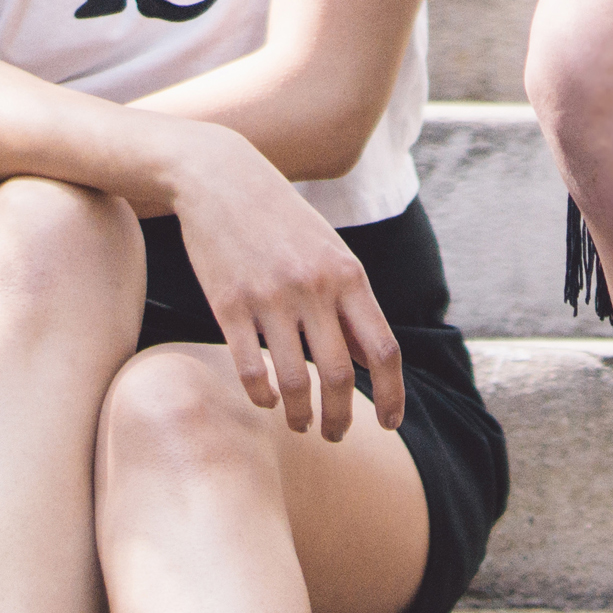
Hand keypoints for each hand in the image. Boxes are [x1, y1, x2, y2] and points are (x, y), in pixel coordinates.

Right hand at [162, 125, 403, 442]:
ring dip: (301, 416)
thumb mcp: (330, 253)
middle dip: (341, 418)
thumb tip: (373, 364)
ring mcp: (269, 298)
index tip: (391, 425)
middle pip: (341, 377)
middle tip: (335, 434)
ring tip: (301, 425)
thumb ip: (353, 306)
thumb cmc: (282, 221)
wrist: (218, 177)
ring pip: (296, 382)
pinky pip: (252, 370)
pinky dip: (262, 396)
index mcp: (347, 276)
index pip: (383, 351)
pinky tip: (266, 400)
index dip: (393, 396)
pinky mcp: (228, 304)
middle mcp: (313, 289)